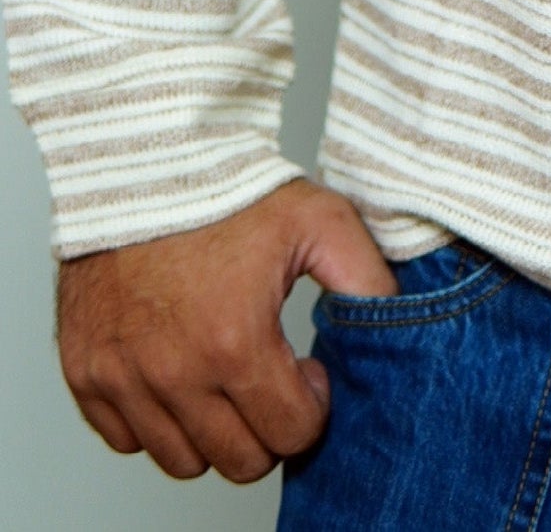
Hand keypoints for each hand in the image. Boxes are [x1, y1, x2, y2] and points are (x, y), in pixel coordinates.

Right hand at [57, 178, 394, 483]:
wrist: (145, 157)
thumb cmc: (227, 186)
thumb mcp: (318, 220)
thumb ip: (366, 279)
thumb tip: (396, 323)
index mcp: (235, 343)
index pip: (291, 435)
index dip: (310, 405)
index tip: (305, 370)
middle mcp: (174, 373)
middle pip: (239, 461)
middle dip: (267, 427)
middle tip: (269, 378)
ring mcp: (123, 377)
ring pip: (181, 461)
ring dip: (211, 431)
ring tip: (223, 374)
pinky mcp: (85, 371)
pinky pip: (125, 439)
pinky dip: (154, 420)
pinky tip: (177, 371)